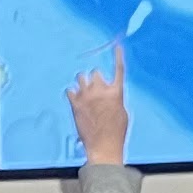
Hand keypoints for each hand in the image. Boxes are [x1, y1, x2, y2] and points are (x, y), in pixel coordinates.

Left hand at [68, 49, 130, 167]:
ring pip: (81, 77)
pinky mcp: (75, 103)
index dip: (118, 55)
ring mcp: (86, 96)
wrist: (103, 146)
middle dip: (95, 78)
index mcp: (116, 92)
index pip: (119, 69)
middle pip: (95, 72)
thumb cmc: (116, 132)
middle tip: (95, 89)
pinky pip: (70, 90)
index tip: (117, 45)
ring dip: (83, 83)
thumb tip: (108, 92)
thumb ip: (115, 97)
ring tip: (84, 93)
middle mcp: (101, 91)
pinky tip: (76, 100)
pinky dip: (72, 93)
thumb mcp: (122, 112)